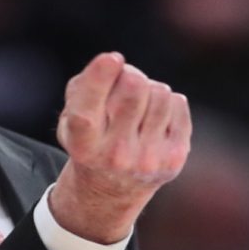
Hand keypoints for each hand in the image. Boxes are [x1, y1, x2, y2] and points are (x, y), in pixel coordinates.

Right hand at [50, 52, 190, 243]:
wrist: (113, 190)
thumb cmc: (91, 140)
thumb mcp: (70, 118)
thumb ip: (83, 87)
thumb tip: (116, 64)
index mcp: (83, 145)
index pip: (87, 111)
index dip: (100, 79)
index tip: (112, 59)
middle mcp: (114, 156)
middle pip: (133, 87)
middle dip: (129, 75)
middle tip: (124, 82)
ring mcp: (147, 159)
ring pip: (159, 92)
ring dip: (149, 89)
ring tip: (139, 107)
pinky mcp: (174, 158)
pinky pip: (177, 103)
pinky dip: (167, 103)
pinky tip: (155, 120)